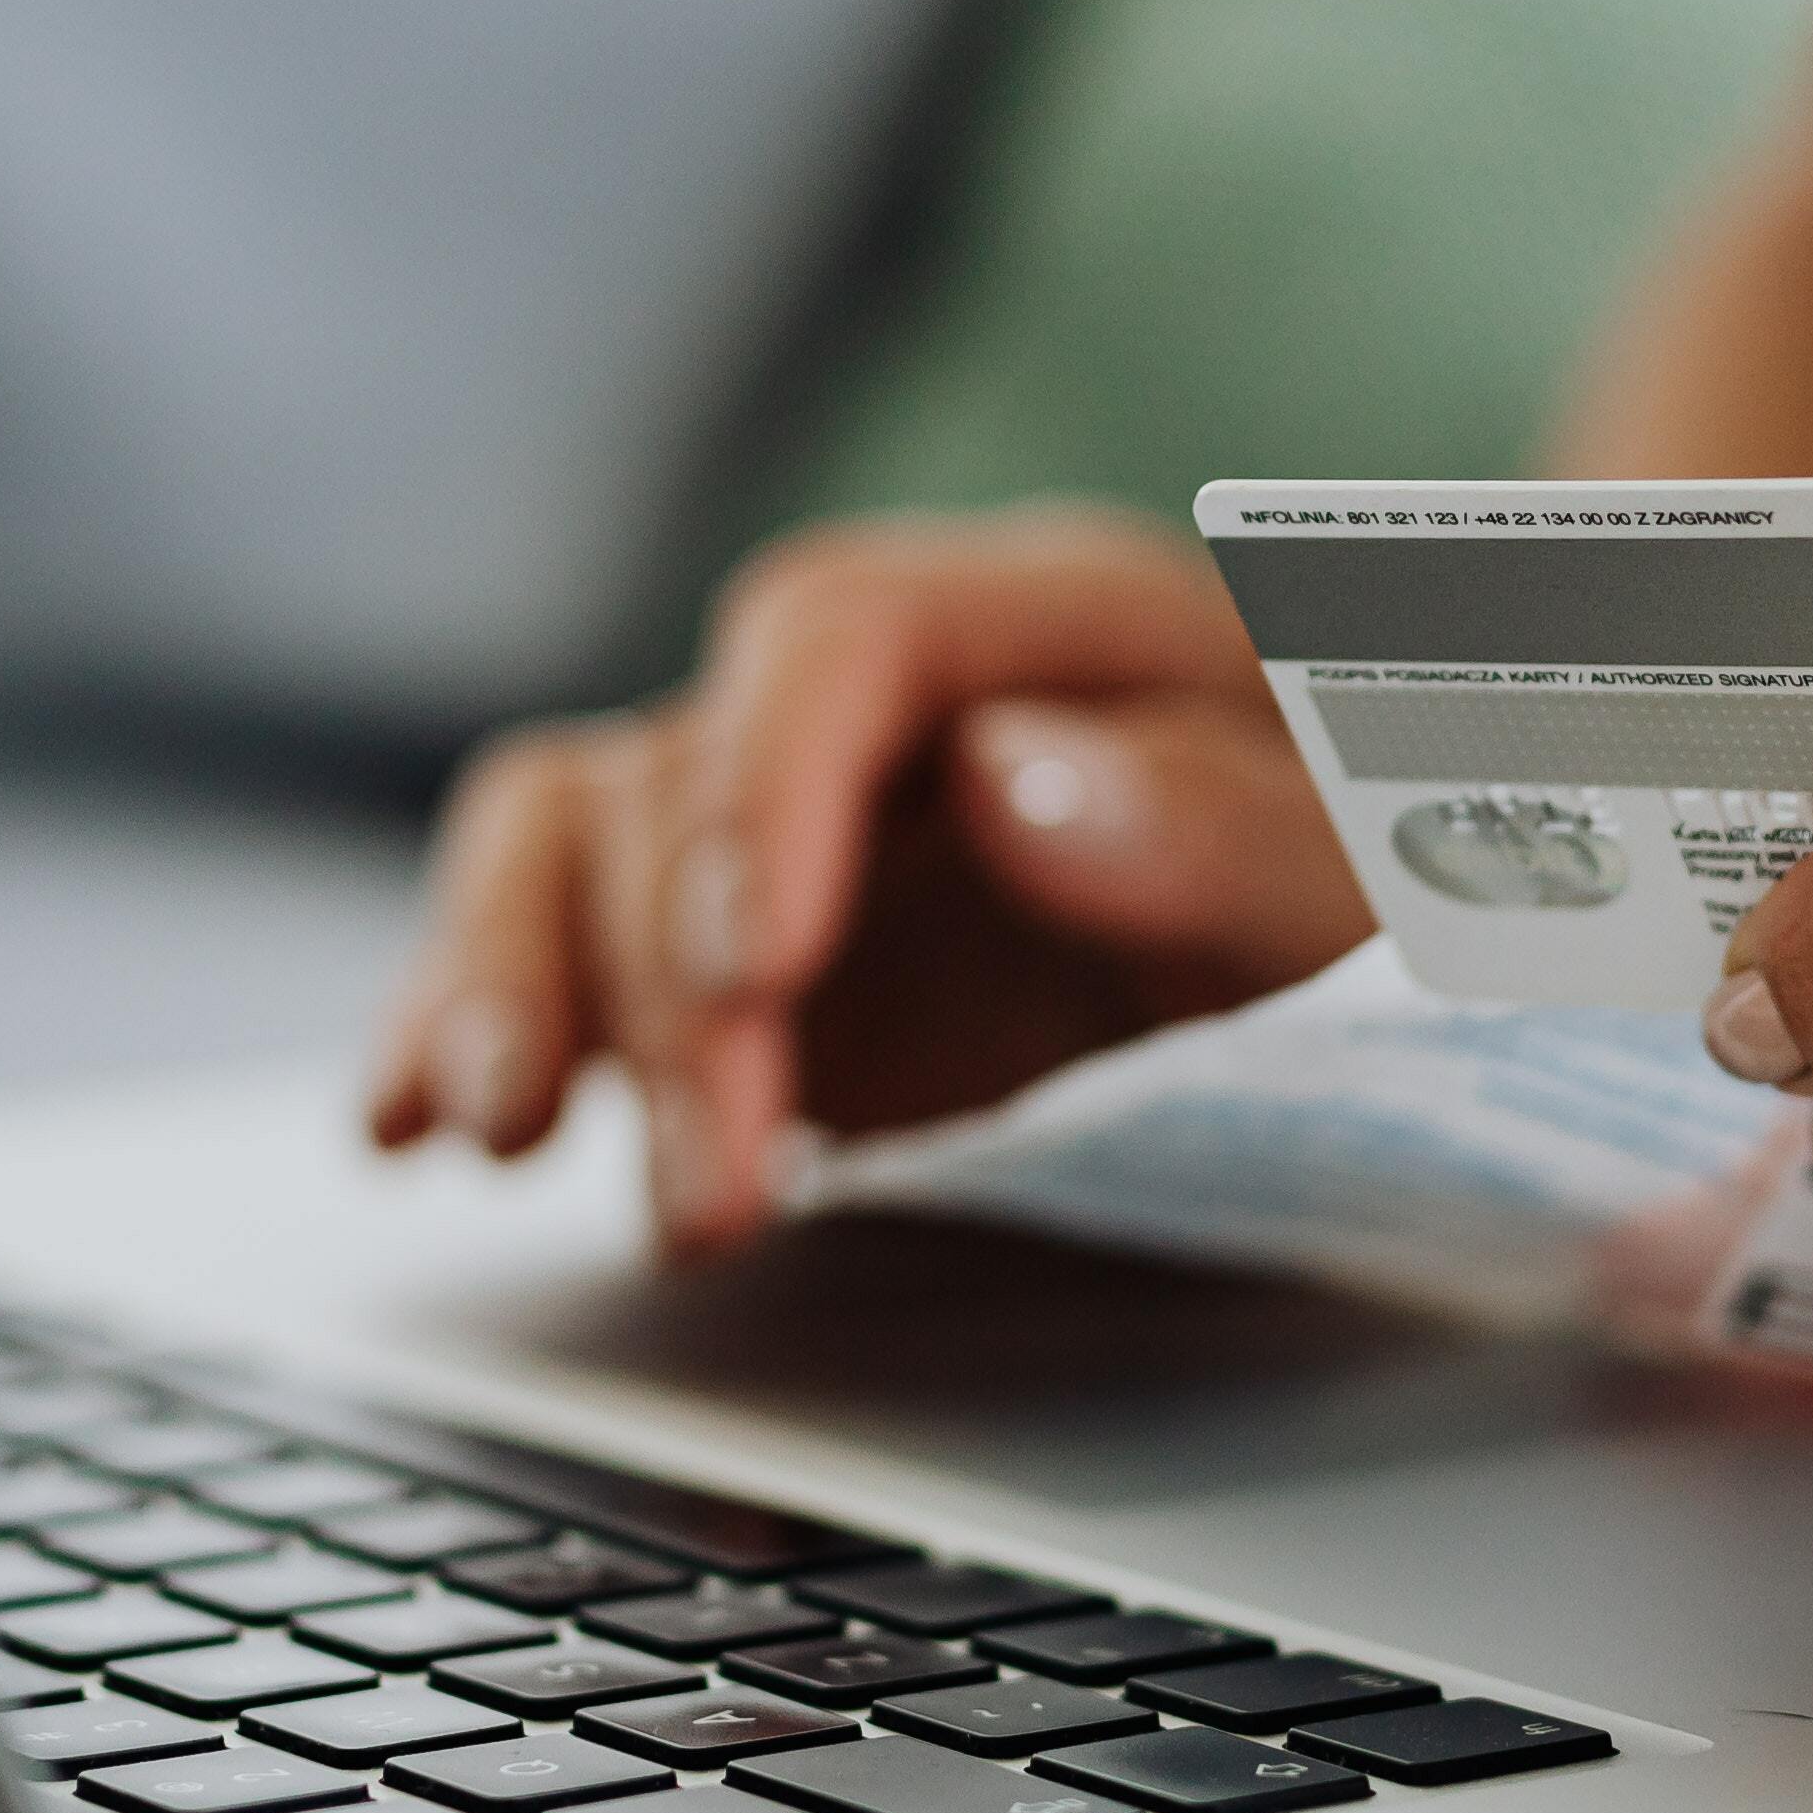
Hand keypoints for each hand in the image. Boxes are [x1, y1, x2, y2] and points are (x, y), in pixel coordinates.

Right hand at [368, 503, 1372, 1255]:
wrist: (1394, 950)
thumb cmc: (1401, 883)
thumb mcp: (1380, 873)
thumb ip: (1225, 827)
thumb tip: (1019, 785)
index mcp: (1046, 623)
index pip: (837, 634)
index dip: (766, 785)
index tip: (754, 962)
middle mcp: (875, 701)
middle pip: (679, 768)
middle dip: (664, 988)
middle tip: (720, 1189)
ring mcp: (775, 819)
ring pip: (563, 842)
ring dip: (515, 993)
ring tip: (500, 1145)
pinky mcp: (716, 951)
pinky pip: (543, 944)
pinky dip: (461, 1026)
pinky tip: (411, 1129)